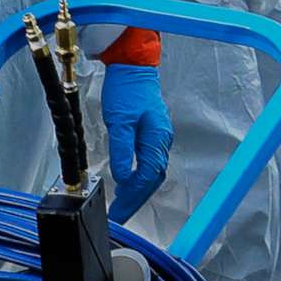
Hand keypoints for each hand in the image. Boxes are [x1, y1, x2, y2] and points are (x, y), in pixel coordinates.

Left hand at [99, 58, 172, 220]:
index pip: (146, 176)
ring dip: (137, 190)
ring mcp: (158, 137)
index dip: (132, 196)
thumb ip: (122, 149)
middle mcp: (161, 140)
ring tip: (122, 204)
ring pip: (151, 172)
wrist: (133, 65)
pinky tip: (128, 183)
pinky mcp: (151, 134)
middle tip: (119, 215)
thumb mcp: (120, 119)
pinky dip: (139, 177)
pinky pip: (148, 162)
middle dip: (135, 199)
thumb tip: (122, 177)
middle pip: (152, 179)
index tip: (118, 211)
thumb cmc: (127, 88)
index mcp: (157, 139)